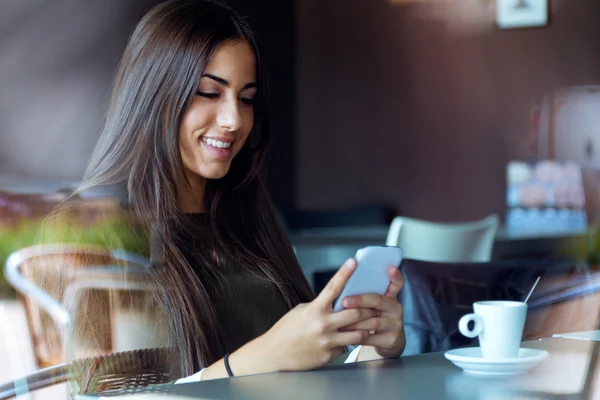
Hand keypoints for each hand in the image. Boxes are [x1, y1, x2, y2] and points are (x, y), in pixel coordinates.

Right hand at [260, 258, 376, 370]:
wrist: (275, 355)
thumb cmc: (286, 331)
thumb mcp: (301, 312)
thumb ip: (320, 306)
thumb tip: (335, 301)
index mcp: (315, 310)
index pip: (333, 288)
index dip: (344, 273)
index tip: (353, 262)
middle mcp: (323, 324)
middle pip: (356, 313)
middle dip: (368, 310)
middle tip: (375, 306)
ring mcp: (327, 341)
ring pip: (358, 334)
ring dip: (365, 328)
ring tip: (368, 325)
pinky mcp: (329, 355)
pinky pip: (346, 347)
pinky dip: (348, 342)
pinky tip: (345, 340)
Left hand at [340, 266, 404, 357]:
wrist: (387, 342)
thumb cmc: (374, 318)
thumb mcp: (375, 305)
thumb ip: (366, 294)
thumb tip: (346, 282)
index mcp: (390, 296)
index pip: (397, 283)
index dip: (395, 276)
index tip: (390, 267)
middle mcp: (395, 308)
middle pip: (378, 300)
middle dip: (360, 300)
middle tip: (344, 301)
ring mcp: (395, 324)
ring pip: (372, 321)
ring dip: (355, 322)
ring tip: (341, 320)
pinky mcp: (390, 340)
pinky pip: (371, 337)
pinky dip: (356, 336)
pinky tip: (346, 334)